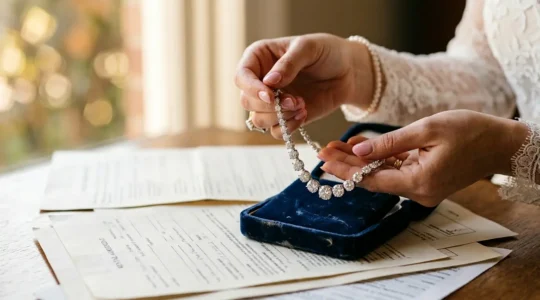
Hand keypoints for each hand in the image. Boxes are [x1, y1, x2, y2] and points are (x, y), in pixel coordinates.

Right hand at [235, 33, 374, 138]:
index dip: (251, 89)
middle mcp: (260, 81)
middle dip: (269, 106)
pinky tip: (304, 114)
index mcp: (259, 58)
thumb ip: (288, 64)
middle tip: (294, 101)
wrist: (348, 71)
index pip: (241, 76)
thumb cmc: (327, 52)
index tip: (270, 96)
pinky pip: (275, 131)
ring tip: (301, 106)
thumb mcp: (308, 48)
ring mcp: (272, 101)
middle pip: (247, 102)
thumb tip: (269, 82)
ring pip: (258, 120)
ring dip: (280, 117)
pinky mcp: (285, 117)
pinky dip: (288, 127)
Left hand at [318, 110, 528, 206]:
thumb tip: (358, 152)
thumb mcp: (426, 130)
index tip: (323, 159)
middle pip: (373, 179)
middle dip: (347, 165)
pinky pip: (396, 171)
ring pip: (382, 175)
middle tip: (322, 151)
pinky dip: (379, 160)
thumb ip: (389, 143)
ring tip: (336, 146)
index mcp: (418, 182)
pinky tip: (361, 147)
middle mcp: (418, 192)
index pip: (370, 180)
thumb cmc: (470, 132)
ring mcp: (422, 188)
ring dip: (360, 162)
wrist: (501, 143)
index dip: (344, 171)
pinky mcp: (425, 180)